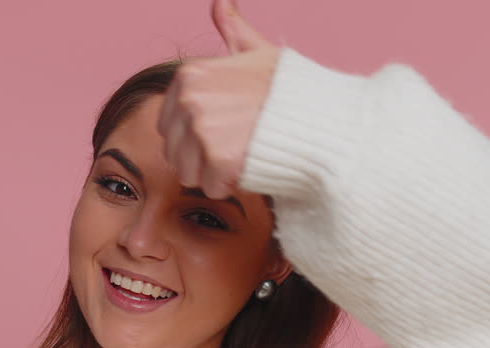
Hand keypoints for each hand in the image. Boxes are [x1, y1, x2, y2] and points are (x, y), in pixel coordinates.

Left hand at [156, 0, 281, 200]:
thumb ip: (232, 31)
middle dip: (202, 156)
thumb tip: (221, 3)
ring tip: (243, 154)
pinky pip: (210, 187)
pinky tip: (250, 165)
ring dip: (214, 173)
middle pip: (175, 152)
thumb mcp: (257, 53)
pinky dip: (230, 185)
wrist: (320, 119)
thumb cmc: (292, 90)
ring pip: (188, 173)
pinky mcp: (216, 160)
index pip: (168, 124)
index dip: (196, 134)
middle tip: (238, 144)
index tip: (225, 128)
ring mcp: (202, 130)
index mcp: (190, 76)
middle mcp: (189, 101)